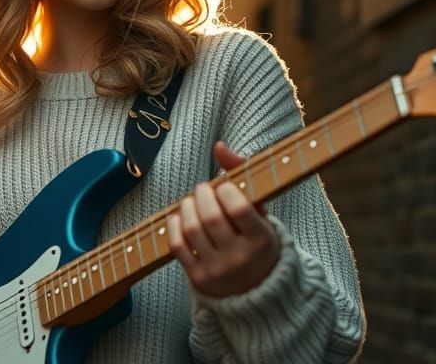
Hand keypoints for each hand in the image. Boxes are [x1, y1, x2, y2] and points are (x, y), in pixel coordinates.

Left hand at [167, 141, 280, 297]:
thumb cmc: (257, 240)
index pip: (237, 207)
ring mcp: (217, 270)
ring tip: (192, 202)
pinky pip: (177, 246)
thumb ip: (242, 175)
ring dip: (186, 207)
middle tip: (203, 190)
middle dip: (202, 195)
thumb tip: (219, 146)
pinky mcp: (198, 278)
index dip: (224, 190)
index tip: (222, 186)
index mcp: (261, 239)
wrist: (257, 290)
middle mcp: (240, 257)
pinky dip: (173, 225)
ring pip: (191, 229)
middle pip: (210, 216)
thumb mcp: (261, 212)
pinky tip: (179, 217)